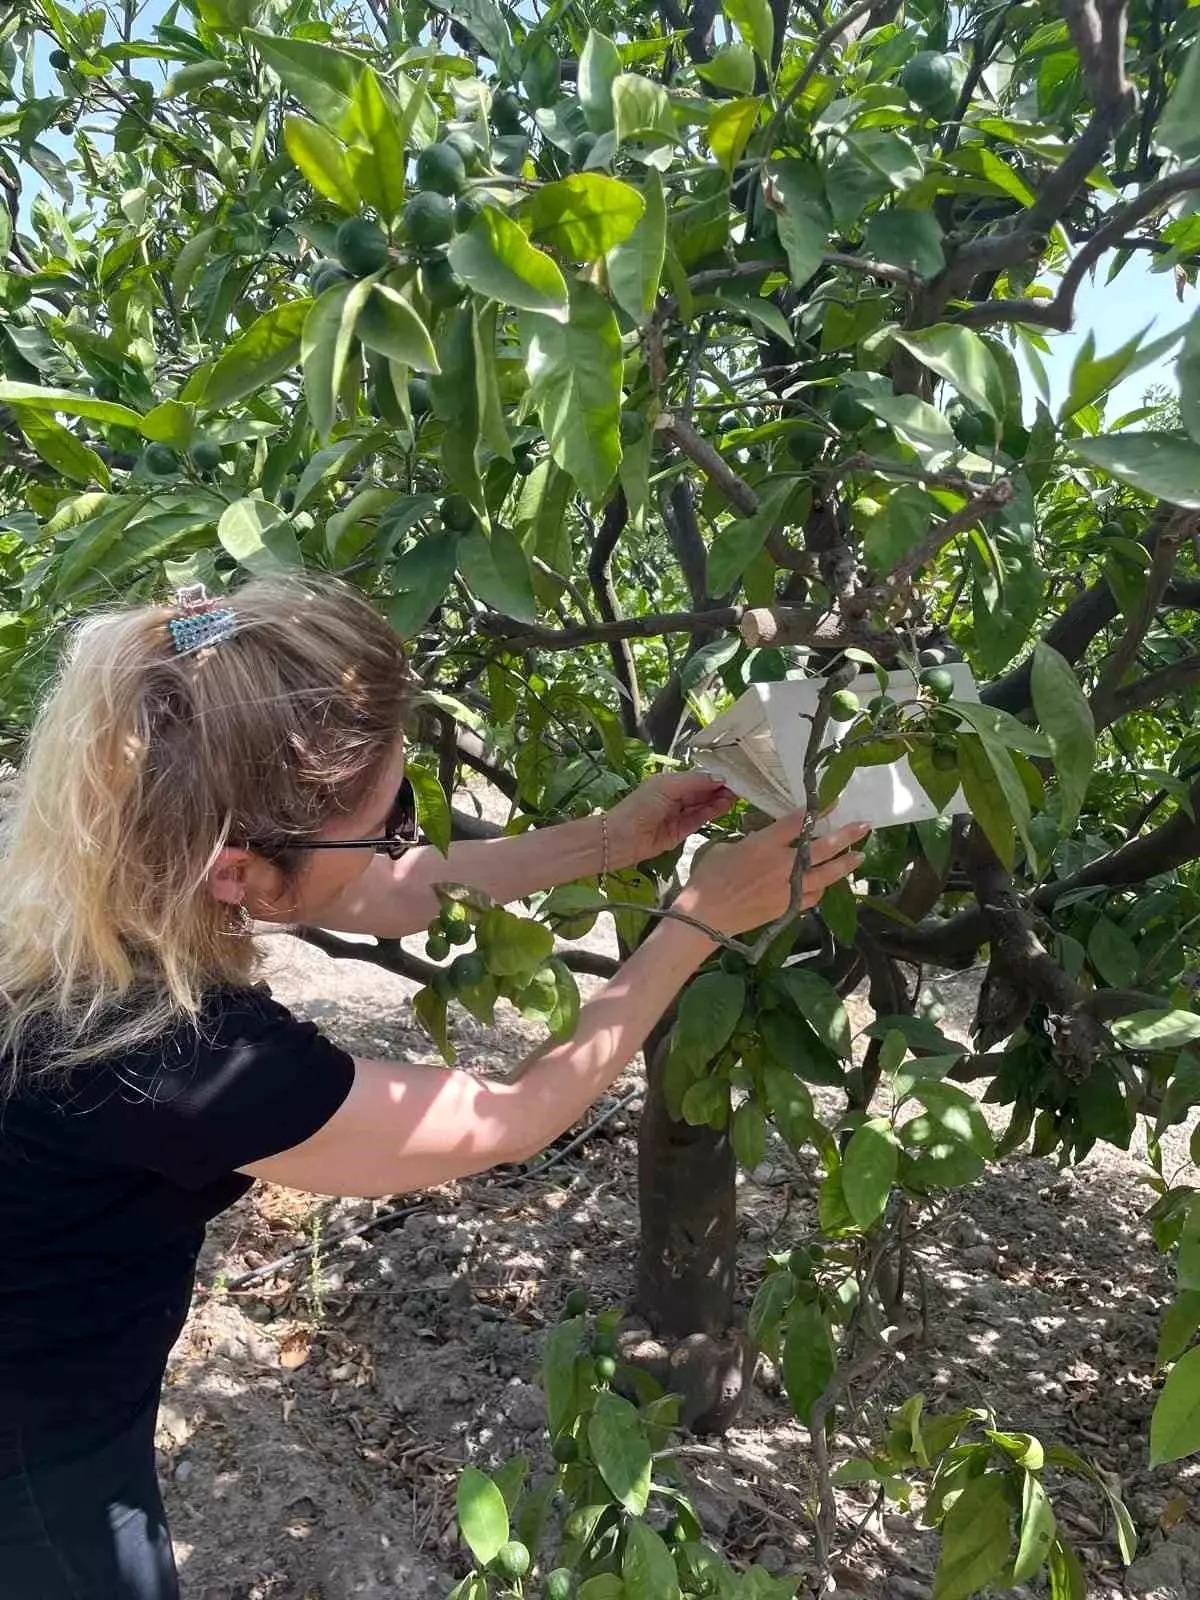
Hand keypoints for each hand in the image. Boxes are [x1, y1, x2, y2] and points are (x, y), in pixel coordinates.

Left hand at [605, 772, 736, 869]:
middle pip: (701, 792)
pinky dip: (711, 813)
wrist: (621, 838)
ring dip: (718, 800)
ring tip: (736, 795)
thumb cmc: (641, 806)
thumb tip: (719, 779)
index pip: (696, 778)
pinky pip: (699, 820)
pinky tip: (724, 805)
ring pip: (702, 806)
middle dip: (719, 788)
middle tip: (740, 786)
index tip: (733, 775)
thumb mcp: (667, 787)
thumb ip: (694, 782)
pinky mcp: (680, 832)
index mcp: (669, 783)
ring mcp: (678, 815)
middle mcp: (675, 797)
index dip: (714, 777)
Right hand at [677, 813, 867, 936]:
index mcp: (764, 844)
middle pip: (823, 848)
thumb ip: (752, 842)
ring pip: (826, 875)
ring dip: (844, 865)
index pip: (799, 822)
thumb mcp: (727, 848)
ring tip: (858, 857)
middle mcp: (782, 865)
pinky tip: (826, 885)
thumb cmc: (708, 879)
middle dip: (847, 836)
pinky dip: (822, 889)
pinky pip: (813, 897)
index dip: (820, 809)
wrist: (705, 917)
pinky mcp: (787, 908)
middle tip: (864, 827)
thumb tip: (764, 842)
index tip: (835, 800)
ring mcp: (788, 889)